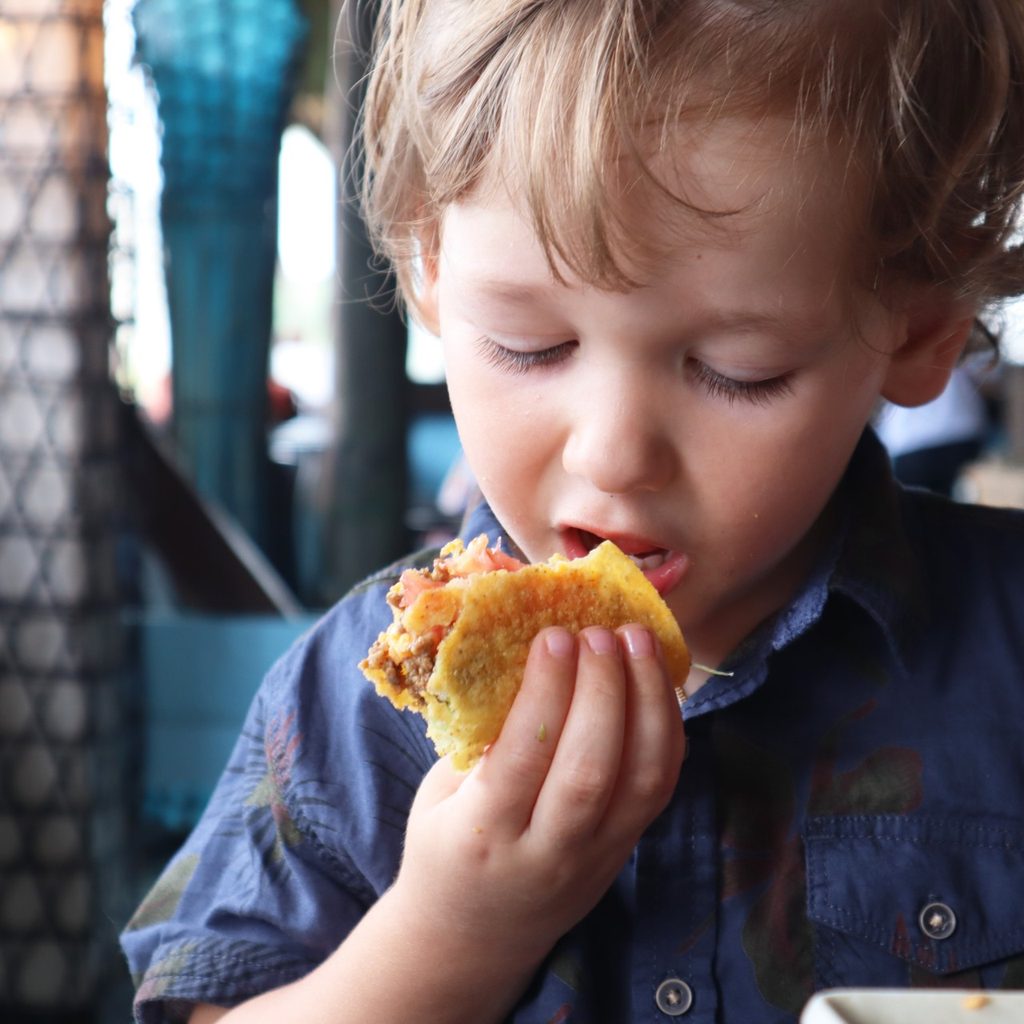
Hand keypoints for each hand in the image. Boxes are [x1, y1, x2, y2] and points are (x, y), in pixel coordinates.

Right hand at [391, 623, 685, 970]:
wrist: (471, 940)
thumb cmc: (445, 849)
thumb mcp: (438, 796)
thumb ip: (478, 740)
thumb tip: (520, 656)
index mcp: (482, 835)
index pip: (525, 757)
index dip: (547, 692)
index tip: (554, 634)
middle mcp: (546, 853)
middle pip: (591, 770)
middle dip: (603, 689)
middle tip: (600, 630)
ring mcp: (596, 858)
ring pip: (643, 780)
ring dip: (648, 701)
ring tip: (638, 640)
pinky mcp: (625, 853)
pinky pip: (661, 788)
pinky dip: (666, 728)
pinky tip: (656, 681)